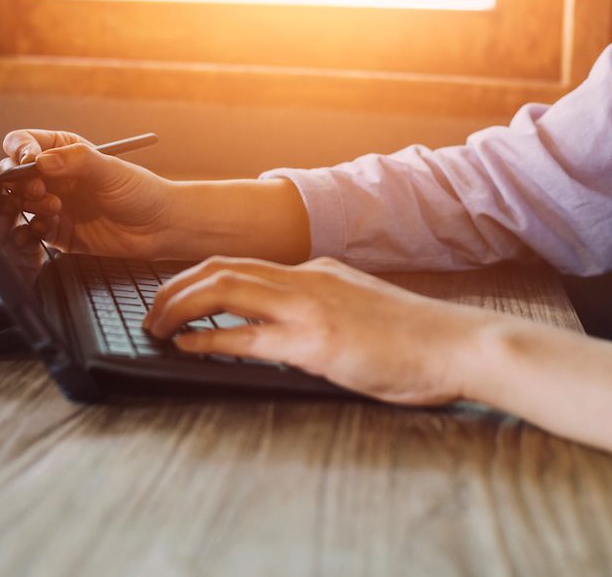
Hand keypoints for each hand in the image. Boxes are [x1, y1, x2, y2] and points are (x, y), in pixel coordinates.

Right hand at [0, 129, 175, 257]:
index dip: (20, 150)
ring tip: (56, 209)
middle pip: (14, 174)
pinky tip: (51, 227)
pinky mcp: (57, 233)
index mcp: (63, 152)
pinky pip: (32, 230)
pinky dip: (34, 228)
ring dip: (30, 205)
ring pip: (19, 202)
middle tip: (40, 190)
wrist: (159, 228)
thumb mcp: (110, 169)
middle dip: (19, 182)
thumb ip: (77, 161)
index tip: (29, 160)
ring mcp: (53, 205)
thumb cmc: (141, 191)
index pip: (24, 143)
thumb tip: (41, 160)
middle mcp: (54, 177)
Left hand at [143, 256, 503, 404]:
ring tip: (156, 324)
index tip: (178, 296)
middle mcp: (308, 278)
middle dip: (176, 286)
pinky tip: (184, 346)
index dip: (201, 278)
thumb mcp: (363, 311)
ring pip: (223, 288)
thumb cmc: (419, 339)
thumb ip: (326, 312)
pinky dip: (206, 339)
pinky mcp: (315, 343)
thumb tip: (294, 332)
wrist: (459, 344)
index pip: (244, 264)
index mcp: (319, 271)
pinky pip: (244, 336)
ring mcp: (310, 307)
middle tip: (153, 309)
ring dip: (179, 305)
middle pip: (222, 266)